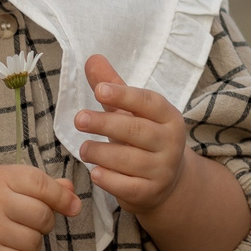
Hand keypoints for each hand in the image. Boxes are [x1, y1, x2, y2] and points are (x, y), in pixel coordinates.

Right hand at [0, 164, 78, 250]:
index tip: (72, 207)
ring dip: (32, 243)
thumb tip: (73, 194)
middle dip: (44, 223)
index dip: (62, 198)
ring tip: (13, 237)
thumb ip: (41, 186)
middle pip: (43, 216)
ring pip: (35, 242)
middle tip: (28, 223)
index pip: (42, 185)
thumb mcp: (6, 184)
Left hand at [73, 52, 191, 213]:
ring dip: (101, 153)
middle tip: (79, 119)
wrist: (168, 183)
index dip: (124, 96)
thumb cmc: (143, 139)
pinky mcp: (150, 193)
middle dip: (105, 124)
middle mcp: (170, 143)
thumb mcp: (131, 112)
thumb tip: (92, 58)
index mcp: (168, 117)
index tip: (99, 90)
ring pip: (129, 160)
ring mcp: (162, 170)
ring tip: (84, 149)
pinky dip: (108, 179)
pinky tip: (95, 172)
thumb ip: (112, 87)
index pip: (148, 103)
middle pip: (137, 131)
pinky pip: (126, 186)